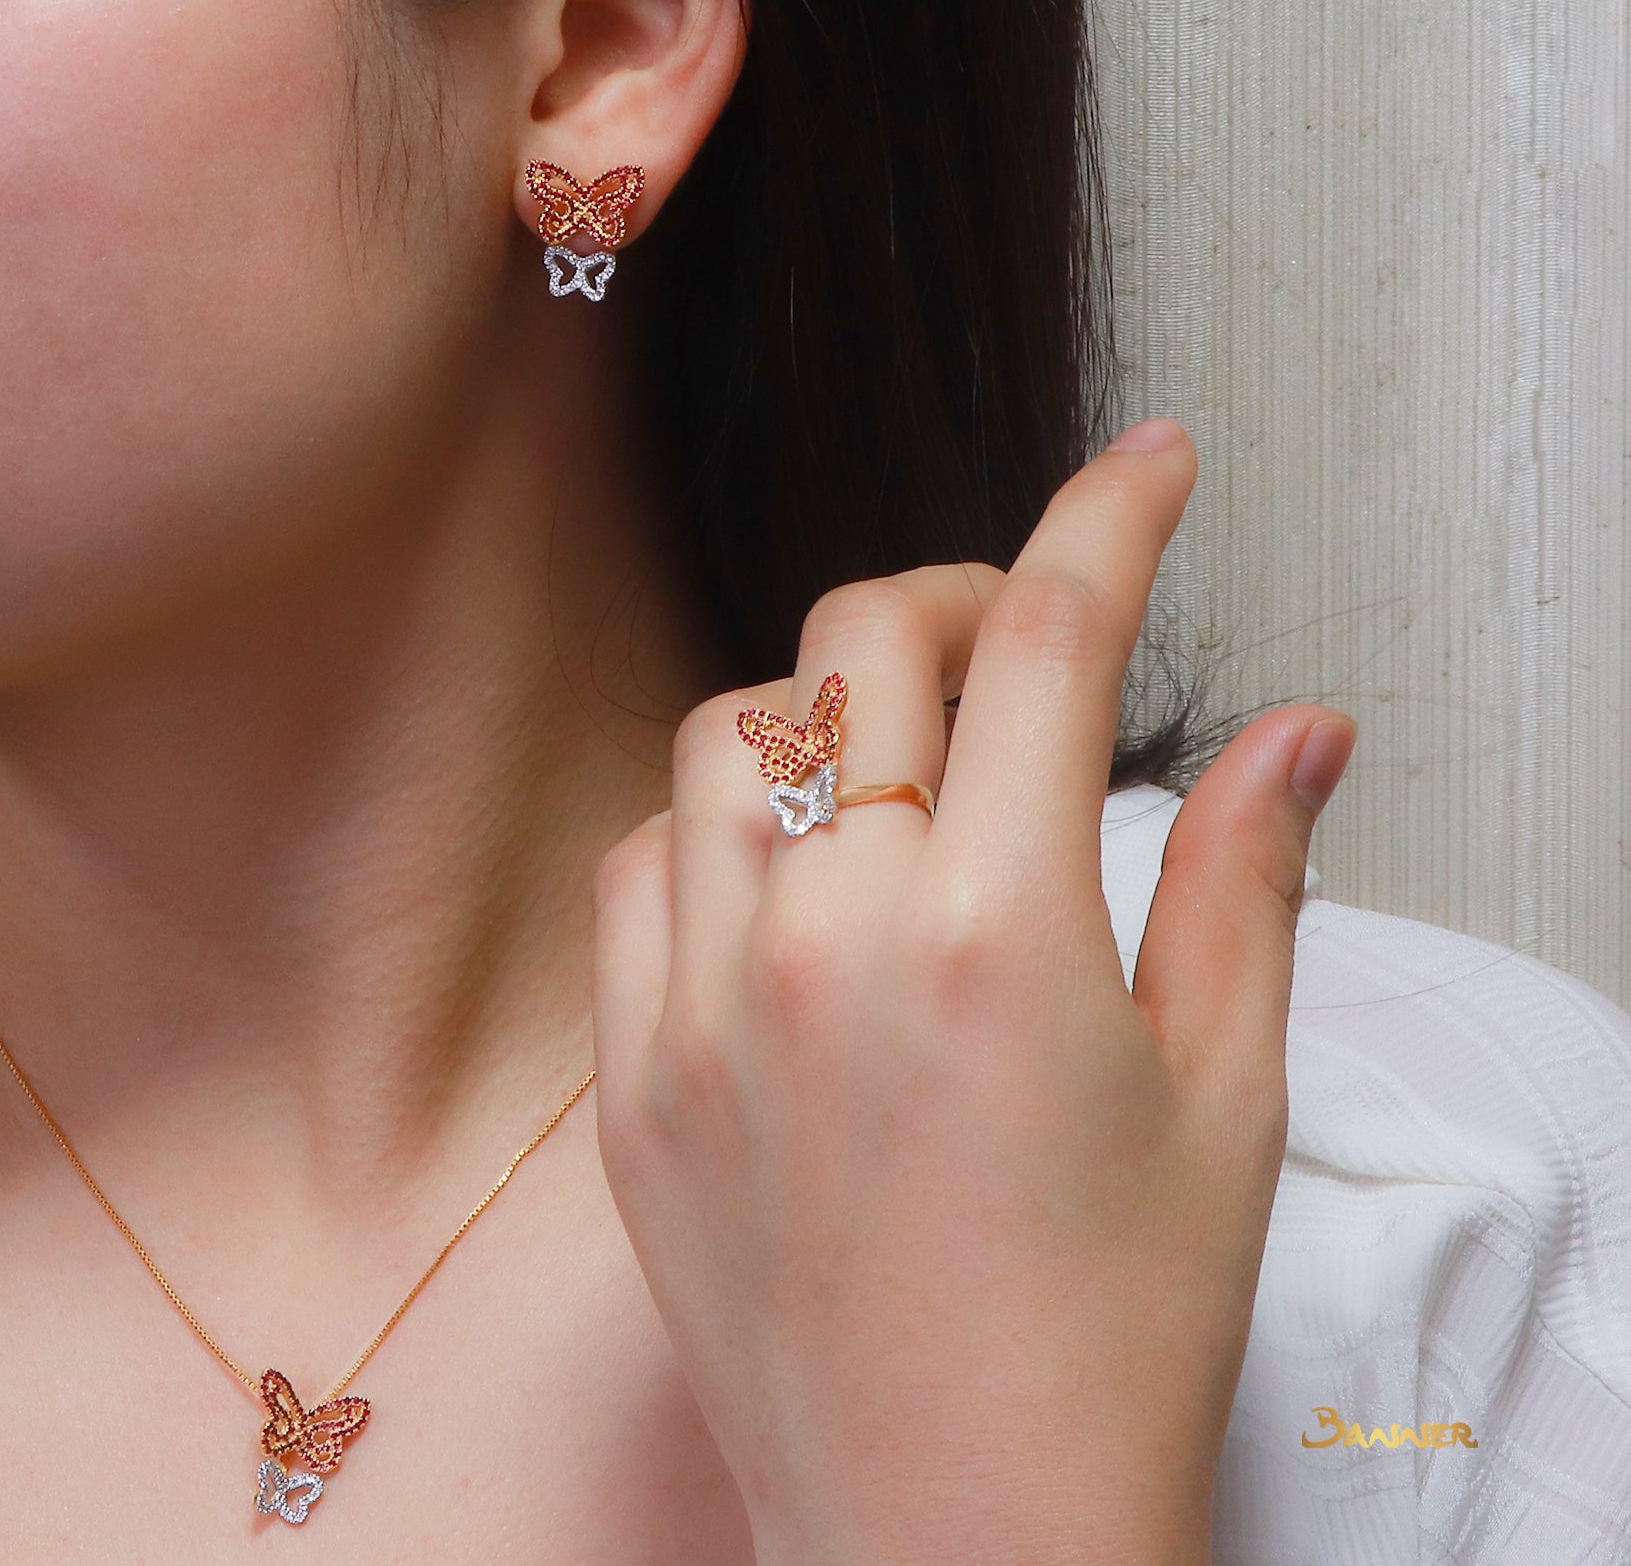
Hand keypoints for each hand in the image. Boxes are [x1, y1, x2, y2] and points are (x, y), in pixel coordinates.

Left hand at [589, 419, 1356, 1565]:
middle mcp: (830, 945)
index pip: (1050, 637)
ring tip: (900, 774)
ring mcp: (705, 1007)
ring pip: (729, 733)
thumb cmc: (1106, 1341)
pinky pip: (635, 869)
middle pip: (865, 641)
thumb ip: (1249, 879)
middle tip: (1020, 639)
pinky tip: (779, 884)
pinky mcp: (631, 1079)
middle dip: (960, 594)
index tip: (1148, 466)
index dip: (1110, 514)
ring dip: (829, 709)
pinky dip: (711, 832)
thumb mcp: (1224, 1102)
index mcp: (1001, 936)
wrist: (955, 1534)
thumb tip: (1294, 732)